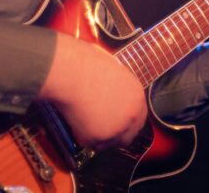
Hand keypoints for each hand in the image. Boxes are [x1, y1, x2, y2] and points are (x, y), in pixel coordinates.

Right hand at [39, 33, 147, 148]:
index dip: (126, 121)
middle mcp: (132, 114)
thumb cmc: (84, 65)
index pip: (139, 117)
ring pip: (109, 143)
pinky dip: (82, 136)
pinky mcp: (100, 138)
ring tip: (84, 120)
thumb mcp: (111, 71)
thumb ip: (117, 87)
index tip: (115, 121)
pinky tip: (76, 121)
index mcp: (137, 96)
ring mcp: (117, 128)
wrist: (70, 72)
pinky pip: (91, 144)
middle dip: (115, 134)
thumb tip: (110, 93)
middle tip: (99, 128)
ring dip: (99, 136)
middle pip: (129, 135)